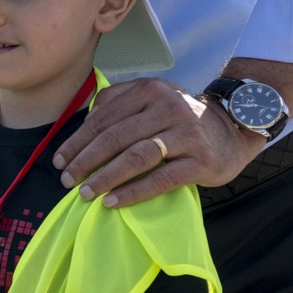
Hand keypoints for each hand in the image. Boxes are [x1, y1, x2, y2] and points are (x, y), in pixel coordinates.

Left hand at [51, 77, 264, 207]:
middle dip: (85, 161)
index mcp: (150, 91)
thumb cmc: (180, 119)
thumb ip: (118, 102)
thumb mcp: (152, 98)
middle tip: (67, 180)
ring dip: (105, 178)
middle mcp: (168, 107)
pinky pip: (161, 179)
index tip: (59, 161)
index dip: (77, 141)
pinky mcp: (200, 160)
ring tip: (85, 193)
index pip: (103, 118)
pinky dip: (133, 192)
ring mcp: (186, 134)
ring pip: (136, 157)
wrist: (233, 129)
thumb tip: (83, 121)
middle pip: (115, 137)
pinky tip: (112, 202)